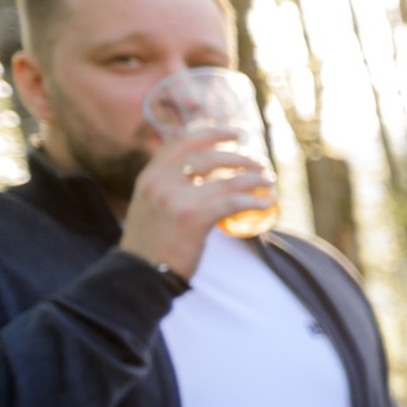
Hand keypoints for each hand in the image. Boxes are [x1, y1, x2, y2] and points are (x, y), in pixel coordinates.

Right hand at [117, 129, 273, 279]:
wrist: (138, 273)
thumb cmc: (149, 244)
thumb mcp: (149, 206)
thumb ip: (168, 187)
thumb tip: (199, 176)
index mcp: (149, 177)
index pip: (180, 143)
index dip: (209, 134)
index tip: (232, 134)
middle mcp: (161, 182)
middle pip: (208, 157)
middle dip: (238, 157)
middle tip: (258, 161)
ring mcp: (177, 199)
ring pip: (225, 179)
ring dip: (252, 177)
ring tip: (268, 180)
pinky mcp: (193, 219)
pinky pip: (231, 203)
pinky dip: (253, 200)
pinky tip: (265, 203)